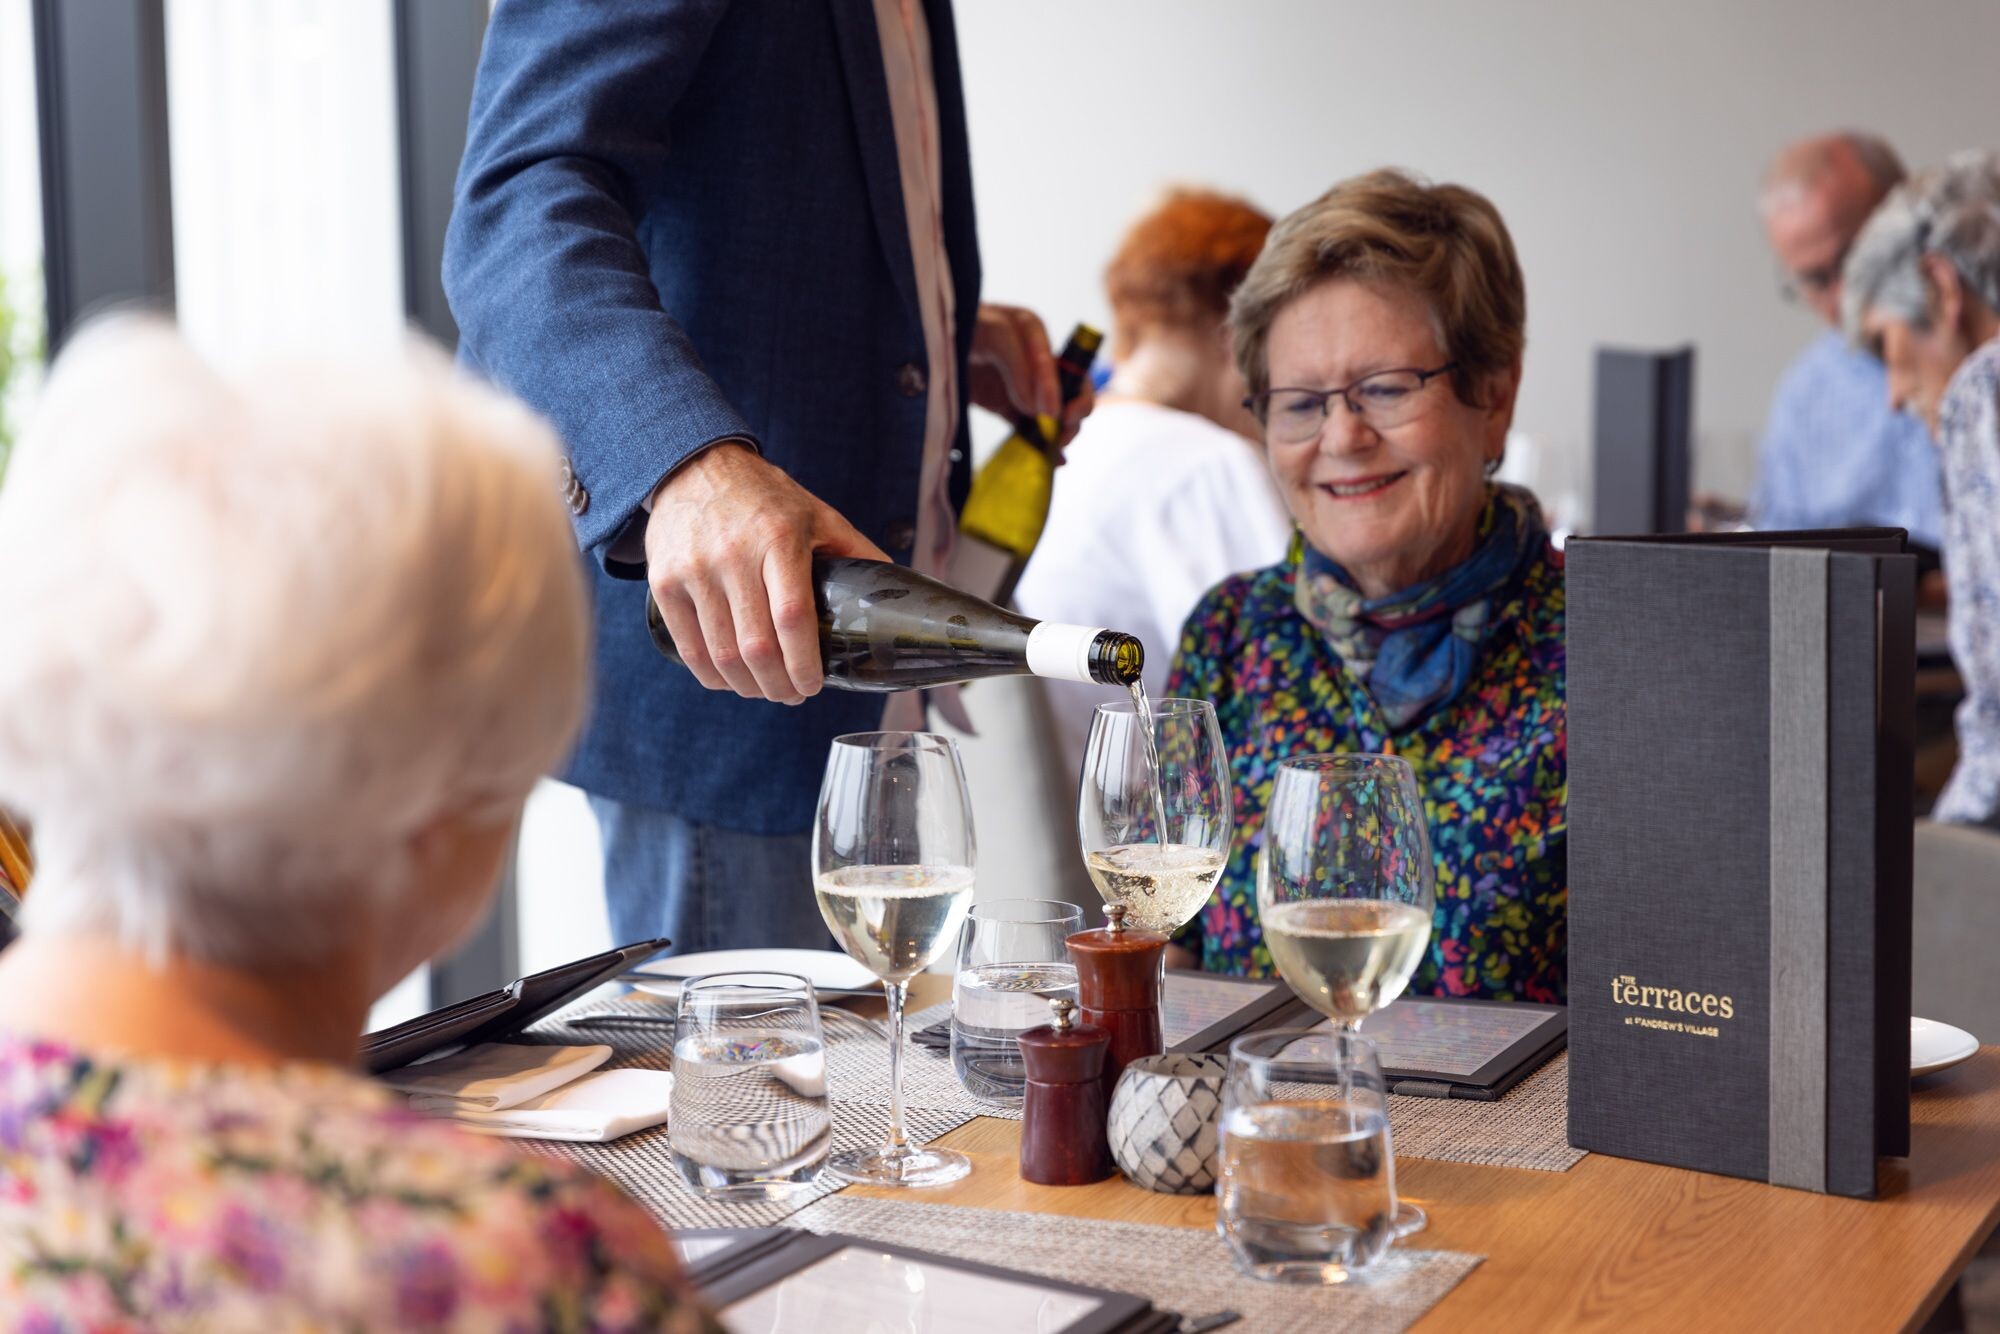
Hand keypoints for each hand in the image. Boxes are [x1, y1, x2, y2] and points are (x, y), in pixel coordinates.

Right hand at [644, 443, 887, 702]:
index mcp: (779, 539)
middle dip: (779, 686)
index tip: (814, 686)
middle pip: (756, 647)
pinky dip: (712, 676)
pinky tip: (731, 681)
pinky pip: (689, 648)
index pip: (793, 617)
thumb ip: (856, 551)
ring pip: (721, 655)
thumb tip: (897, 589)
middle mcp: (733, 556)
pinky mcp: (663, 582)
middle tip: (793, 696)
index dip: (804, 663)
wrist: (693, 467)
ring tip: (766, 691)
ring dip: (748, 688)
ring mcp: (693, 570)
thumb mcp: (817, 514)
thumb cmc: (765, 497)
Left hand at [967, 303, 1094, 456]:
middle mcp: (1032, 358)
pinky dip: (1043, 445)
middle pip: (1071, 387)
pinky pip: (1032, 428)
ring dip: (1061, 431)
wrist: (918, 346)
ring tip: (1053, 448)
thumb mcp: (987, 332)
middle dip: (1073, 411)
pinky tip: (1052, 461)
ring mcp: (1021, 384)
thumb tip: (1038, 407)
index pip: (1057, 363)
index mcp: (1030, 331)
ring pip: (1056, 411)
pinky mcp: (1008, 406)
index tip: (1053, 414)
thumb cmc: (954, 327)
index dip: (1058, 389)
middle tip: (1062, 431)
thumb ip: (1016, 363)